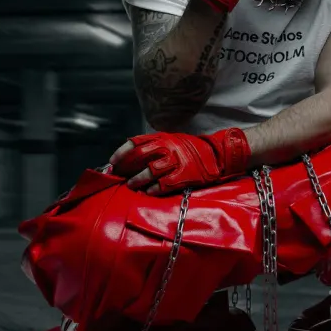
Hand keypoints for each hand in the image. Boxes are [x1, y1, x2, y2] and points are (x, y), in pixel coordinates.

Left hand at [108, 128, 251, 194]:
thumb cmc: (192, 149)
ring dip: (137, 180)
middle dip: (126, 168)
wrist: (218, 155)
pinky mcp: (183, 176)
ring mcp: (175, 162)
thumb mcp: (172, 141)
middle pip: (139, 157)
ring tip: (132, 186)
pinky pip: (162, 185)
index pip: (135, 142)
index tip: (112, 162)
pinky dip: (152, 190)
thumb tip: (131, 160)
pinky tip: (148, 192)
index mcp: (163, 137)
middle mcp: (167, 148)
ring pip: (149, 172)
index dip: (121, 153)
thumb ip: (154, 147)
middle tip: (119, 176)